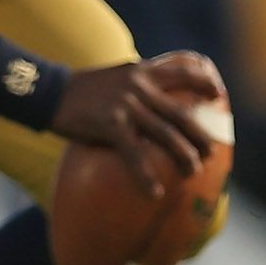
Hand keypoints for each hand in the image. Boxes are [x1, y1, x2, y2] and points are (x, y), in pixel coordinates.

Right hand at [53, 50, 225, 194]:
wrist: (47, 91)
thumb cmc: (79, 88)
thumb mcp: (114, 75)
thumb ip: (136, 82)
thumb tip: (152, 101)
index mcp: (142, 71)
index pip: (183, 71)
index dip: (204, 82)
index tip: (218, 94)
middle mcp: (140, 85)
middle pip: (181, 112)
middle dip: (200, 133)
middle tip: (212, 150)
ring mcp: (127, 104)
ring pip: (166, 134)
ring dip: (184, 156)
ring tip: (194, 172)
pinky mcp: (112, 124)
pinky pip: (135, 155)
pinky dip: (146, 177)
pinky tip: (155, 193)